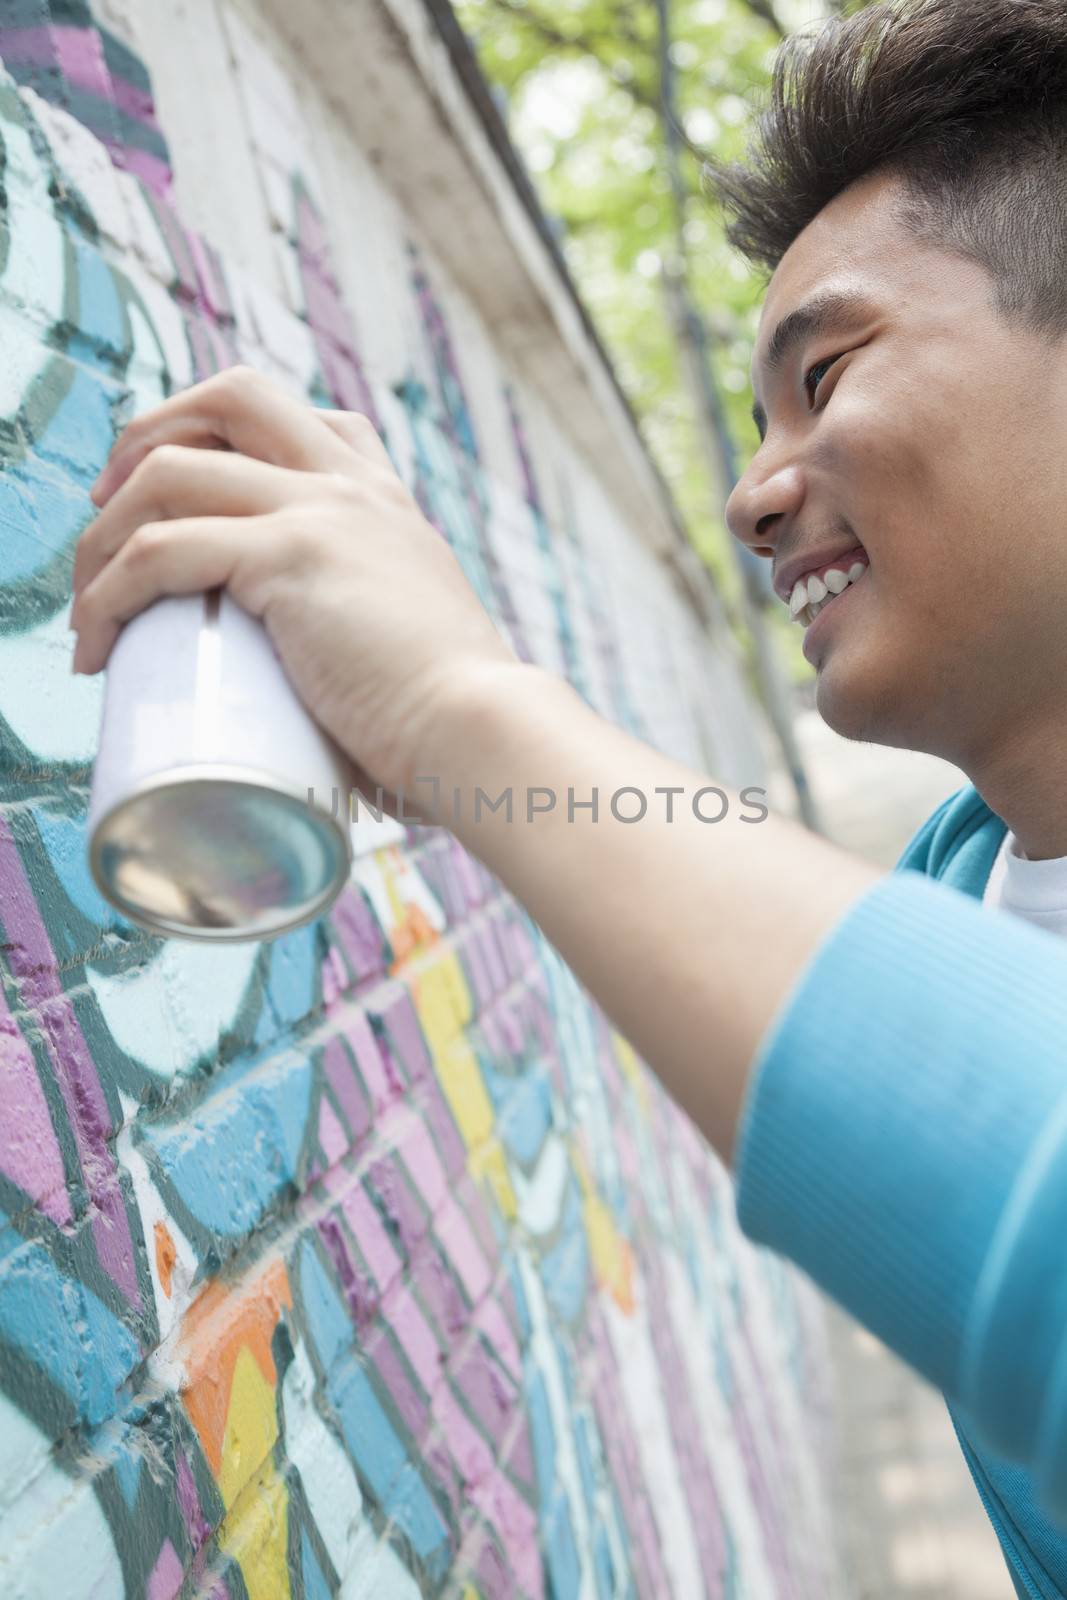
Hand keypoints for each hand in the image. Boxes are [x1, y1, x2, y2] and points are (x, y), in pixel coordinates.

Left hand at [69, 366, 518, 798]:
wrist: (482, 733)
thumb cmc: (450, 723)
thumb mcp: (412, 645)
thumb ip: (370, 641)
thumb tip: (330, 706)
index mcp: (385, 502)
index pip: (301, 415)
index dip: (220, 431)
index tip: (173, 491)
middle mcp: (353, 487)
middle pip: (231, 395)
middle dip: (147, 435)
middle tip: (107, 511)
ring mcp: (321, 512)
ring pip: (171, 471)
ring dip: (103, 534)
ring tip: (86, 605)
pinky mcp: (289, 558)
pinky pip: (161, 550)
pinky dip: (108, 594)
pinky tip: (97, 639)